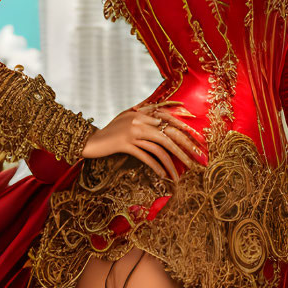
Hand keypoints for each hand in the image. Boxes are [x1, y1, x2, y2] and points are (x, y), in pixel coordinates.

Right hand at [81, 101, 205, 178]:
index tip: (198, 140)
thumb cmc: (111, 132)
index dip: (185, 129)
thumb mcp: (128, 119)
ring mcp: (131, 131)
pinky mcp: (124, 144)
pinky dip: (156, 166)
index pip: (169, 119)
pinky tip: (164, 175)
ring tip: (181, 174)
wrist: (90, 140)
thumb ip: (144, 117)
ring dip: (172, 162)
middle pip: (168, 133)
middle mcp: (139, 119)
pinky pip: (145, 156)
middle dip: (185, 146)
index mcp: (142, 112)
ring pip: (159, 146)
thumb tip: (164, 123)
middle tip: (198, 158)